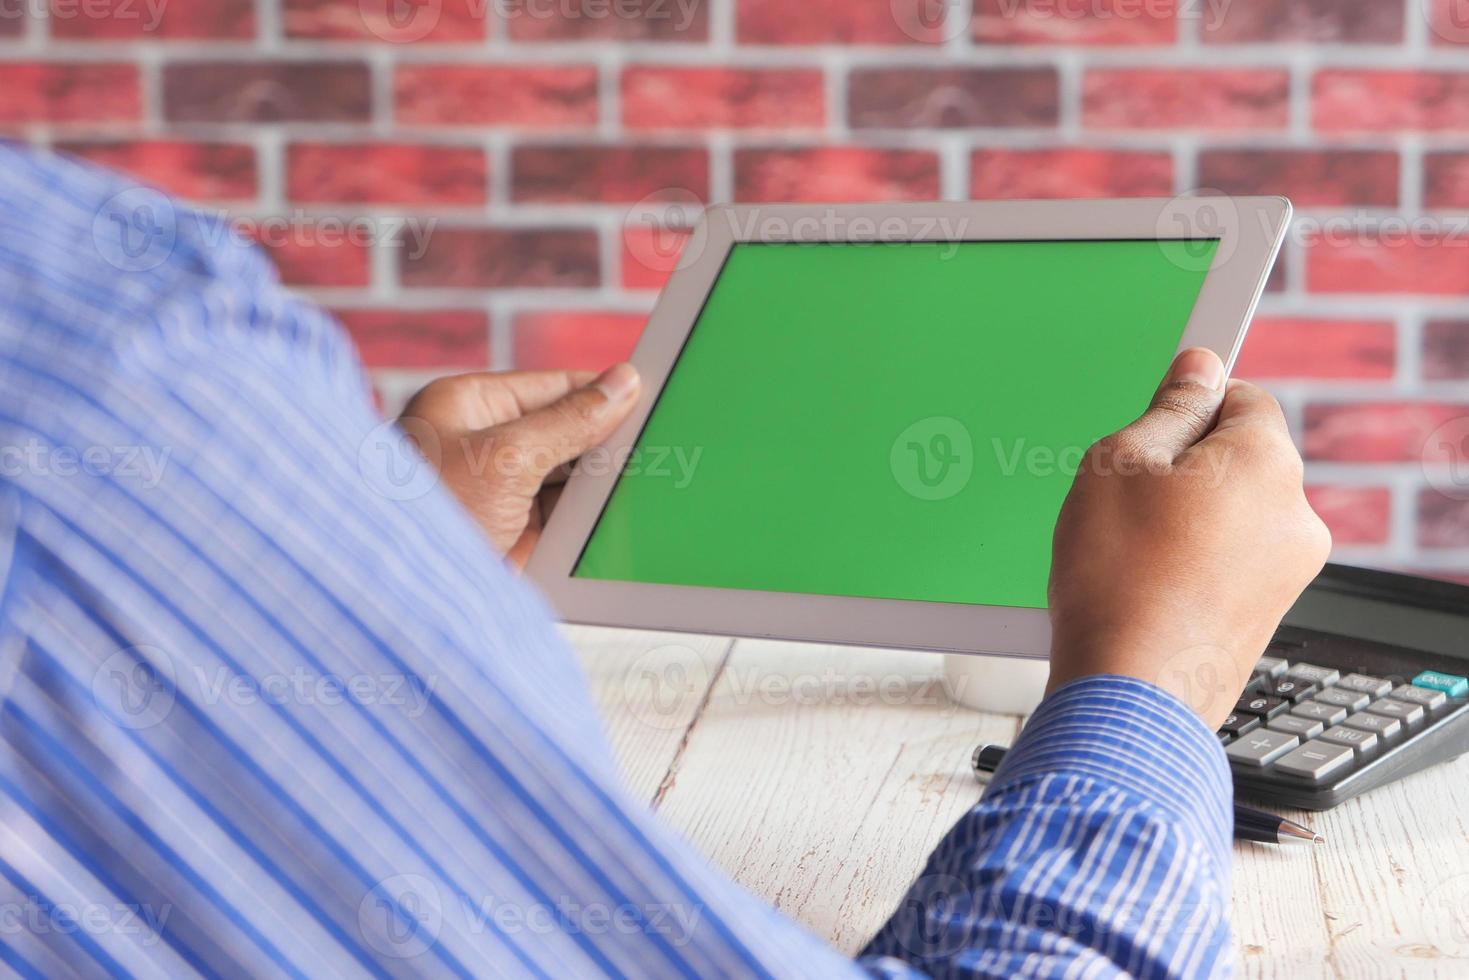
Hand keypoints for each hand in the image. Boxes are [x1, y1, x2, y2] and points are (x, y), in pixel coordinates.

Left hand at [399, 363, 640, 567]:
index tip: (652, 397)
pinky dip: (589, 523)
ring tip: (647, 484)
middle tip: (660, 445)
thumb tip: (623, 384)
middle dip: (605, 443)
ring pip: (568, 480)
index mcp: (467, 406)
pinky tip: (620, 520)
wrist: (397, 604)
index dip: (602, 393)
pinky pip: (563, 521)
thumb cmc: (423, 518)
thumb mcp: (506, 457)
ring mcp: (497, 496)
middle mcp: (481, 446)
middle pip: (564, 433)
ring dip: (600, 488)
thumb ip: (570, 421)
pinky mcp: (511, 539)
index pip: (553, 387)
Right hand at [1046, 347, 1330, 728]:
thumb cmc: (1117, 579)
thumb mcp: (1118, 463)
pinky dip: (1194, 565)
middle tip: (1124, 496)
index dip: (1189, 405)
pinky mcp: (1267, 616)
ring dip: (1187, 520)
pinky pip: (1231, 565)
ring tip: (1129, 553)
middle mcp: (1296, 514)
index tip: (1153, 424)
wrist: (1126, 693)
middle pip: (1239, 460)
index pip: (1241, 396)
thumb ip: (1167, 408)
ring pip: (1233, 515)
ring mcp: (1289, 572)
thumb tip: (1199, 370)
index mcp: (1266, 461)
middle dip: (1185, 469)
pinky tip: (1145, 586)